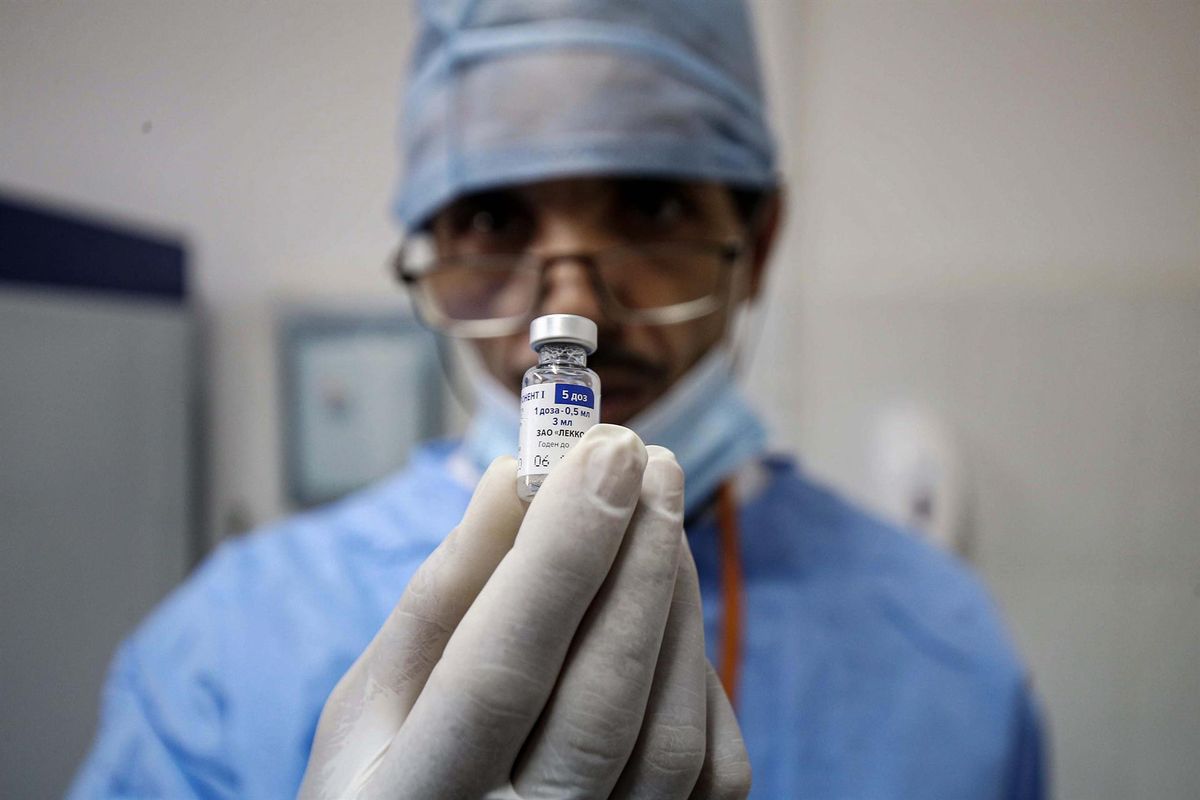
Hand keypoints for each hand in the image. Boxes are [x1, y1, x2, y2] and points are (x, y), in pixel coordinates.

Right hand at [298, 424, 749, 798]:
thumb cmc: (384, 781)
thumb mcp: (370, 703)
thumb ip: (440, 597)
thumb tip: (512, 481)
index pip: (500, 667)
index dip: (560, 554)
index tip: (602, 452)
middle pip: (601, 698)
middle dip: (636, 561)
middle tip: (647, 460)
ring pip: (669, 736)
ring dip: (673, 603)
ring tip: (657, 515)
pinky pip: (710, 771)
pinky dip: (697, 675)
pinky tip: (666, 612)